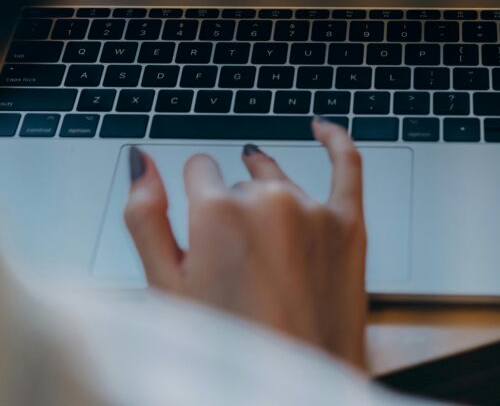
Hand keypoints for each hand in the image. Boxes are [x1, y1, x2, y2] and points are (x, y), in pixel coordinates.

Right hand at [124, 118, 367, 369]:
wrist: (293, 397)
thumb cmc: (226, 350)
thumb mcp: (165, 290)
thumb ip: (145, 217)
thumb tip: (141, 161)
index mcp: (217, 212)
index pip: (199, 169)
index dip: (195, 200)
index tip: (200, 230)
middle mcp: (267, 201)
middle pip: (240, 181)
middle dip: (232, 212)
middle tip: (234, 269)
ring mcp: (314, 210)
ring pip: (280, 180)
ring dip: (267, 195)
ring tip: (262, 235)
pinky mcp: (351, 225)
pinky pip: (347, 163)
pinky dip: (335, 140)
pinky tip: (321, 128)